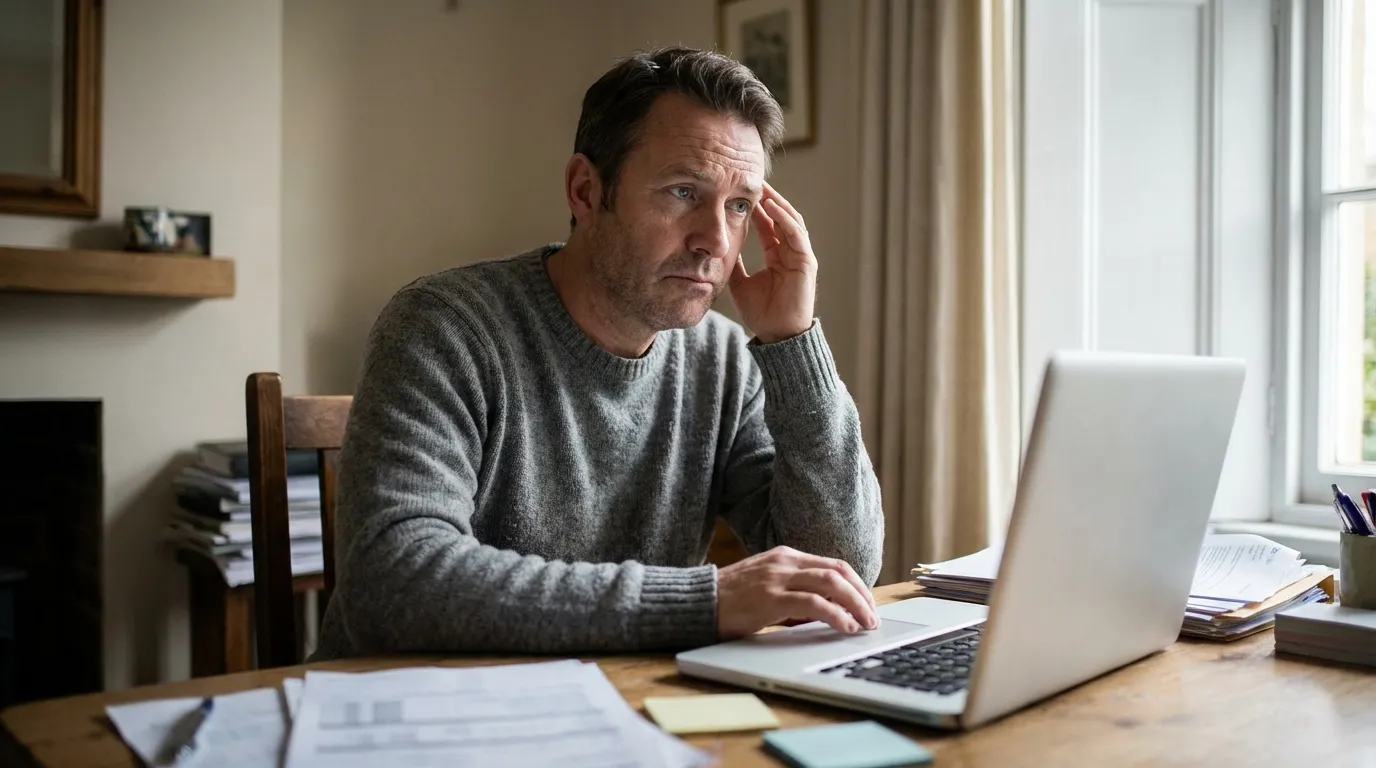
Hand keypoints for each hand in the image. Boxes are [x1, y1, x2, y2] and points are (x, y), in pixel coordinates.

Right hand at [716, 546, 878, 638]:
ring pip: (831, 584)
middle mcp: (784, 562)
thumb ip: (795, 592)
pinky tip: (846, 627)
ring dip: (856, 605)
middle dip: (863, 595)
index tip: (868, 603)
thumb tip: (826, 612)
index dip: (857, 584)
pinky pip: (813, 604)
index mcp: (785, 556)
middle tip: (873, 617)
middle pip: (838, 571)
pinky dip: (836, 615)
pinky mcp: (770, 598)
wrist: (697, 601)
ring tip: (865, 624)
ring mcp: (777, 578)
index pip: (833, 564)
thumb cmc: (730, 599)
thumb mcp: (767, 586)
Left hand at [728, 183, 816, 343]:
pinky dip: (783, 218)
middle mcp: (791, 252)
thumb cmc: (762, 313)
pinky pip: (795, 234)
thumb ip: (734, 265)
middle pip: (780, 216)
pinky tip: (770, 206)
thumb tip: (719, 250)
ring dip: (775, 203)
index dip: (756, 207)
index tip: (741, 191)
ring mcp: (800, 256)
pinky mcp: (806, 262)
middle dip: (767, 198)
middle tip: (752, 180)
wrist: (776, 335)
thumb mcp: (740, 283)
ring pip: (790, 220)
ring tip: (761, 187)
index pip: (768, 224)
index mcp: (777, 255)